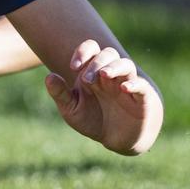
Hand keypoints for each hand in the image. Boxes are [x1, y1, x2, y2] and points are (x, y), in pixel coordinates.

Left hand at [44, 39, 161, 154]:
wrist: (117, 140)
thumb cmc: (93, 120)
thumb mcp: (72, 110)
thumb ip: (60, 93)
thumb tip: (48, 77)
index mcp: (94, 72)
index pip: (92, 49)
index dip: (83, 52)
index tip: (73, 67)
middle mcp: (112, 75)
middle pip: (108, 54)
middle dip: (95, 63)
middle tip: (86, 80)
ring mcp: (127, 84)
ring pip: (126, 64)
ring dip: (114, 66)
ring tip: (103, 75)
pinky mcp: (141, 98)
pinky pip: (141, 85)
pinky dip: (134, 84)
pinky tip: (123, 88)